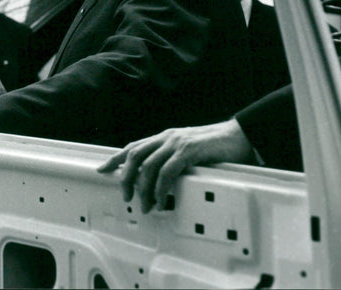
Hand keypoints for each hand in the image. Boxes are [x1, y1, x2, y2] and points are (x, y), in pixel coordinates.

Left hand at [97, 119, 253, 212]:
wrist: (238, 136)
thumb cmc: (214, 147)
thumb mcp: (187, 150)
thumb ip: (172, 159)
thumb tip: (157, 180)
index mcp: (164, 137)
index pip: (133, 147)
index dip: (115, 158)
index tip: (102, 169)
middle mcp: (166, 138)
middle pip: (134, 156)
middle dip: (126, 178)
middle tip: (127, 196)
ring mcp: (176, 143)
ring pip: (148, 165)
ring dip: (144, 188)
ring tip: (146, 204)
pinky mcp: (188, 151)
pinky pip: (167, 171)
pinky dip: (161, 187)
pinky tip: (161, 198)